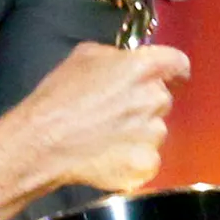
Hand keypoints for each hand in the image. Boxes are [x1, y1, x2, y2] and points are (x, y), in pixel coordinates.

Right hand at [0, 42, 190, 219]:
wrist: (42, 143)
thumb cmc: (58, 97)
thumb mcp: (82, 56)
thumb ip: (115, 56)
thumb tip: (125, 62)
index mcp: (143, 68)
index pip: (178, 64)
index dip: (171, 71)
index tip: (164, 77)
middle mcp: (155, 99)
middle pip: (162, 99)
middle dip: (143, 104)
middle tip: (113, 112)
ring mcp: (153, 135)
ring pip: (154, 131)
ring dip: (137, 133)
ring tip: (104, 137)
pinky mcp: (146, 164)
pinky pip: (147, 160)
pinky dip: (131, 160)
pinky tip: (107, 156)